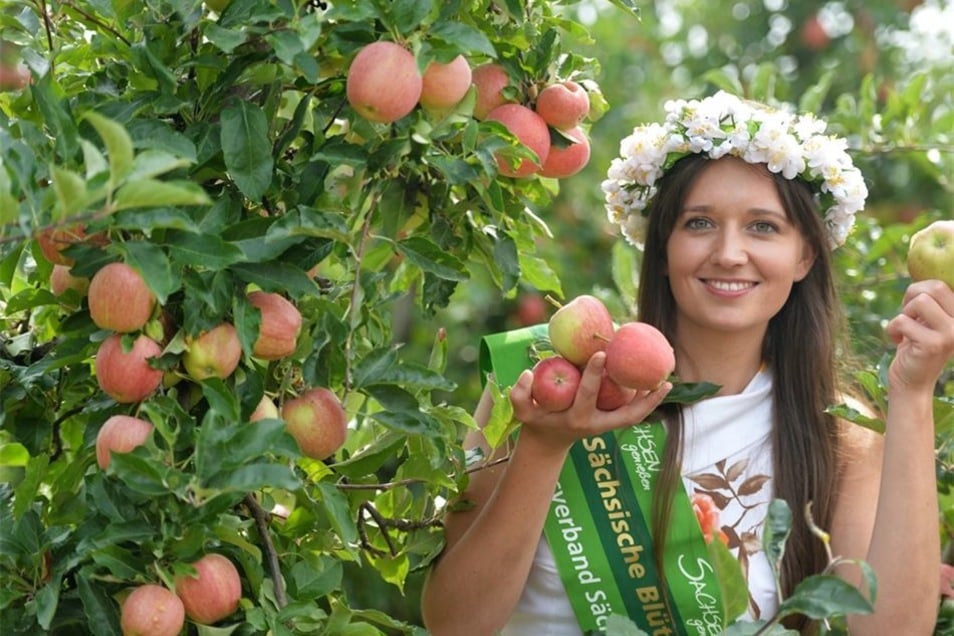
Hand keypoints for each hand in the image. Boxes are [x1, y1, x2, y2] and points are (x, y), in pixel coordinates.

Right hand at [509, 351, 670, 454]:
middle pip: (627, 415)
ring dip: (651, 401)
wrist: (548, 440)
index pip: (587, 395)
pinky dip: (644, 400)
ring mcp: (606, 425)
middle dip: (643, 399)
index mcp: (576, 419)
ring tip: (667, 381)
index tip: (601, 352)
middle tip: (660, 380)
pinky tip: (653, 382)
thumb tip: (528, 372)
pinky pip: (632, 412)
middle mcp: (596, 423)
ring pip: (635, 416)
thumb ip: (519, 394)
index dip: (594, 375)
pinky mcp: (610, 422)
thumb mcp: (522, 410)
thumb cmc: (536, 420)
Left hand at [885, 279, 953, 391]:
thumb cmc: (915, 346)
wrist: (911, 382)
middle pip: (934, 287)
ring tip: (905, 330)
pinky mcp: (934, 345)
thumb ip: (929, 301)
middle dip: (911, 297)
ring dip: (903, 314)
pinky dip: (892, 328)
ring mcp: (951, 334)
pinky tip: (898, 341)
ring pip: (920, 301)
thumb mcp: (926, 320)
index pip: (942, 283)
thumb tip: (921, 272)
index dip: (919, 290)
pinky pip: (902, 320)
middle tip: (906, 315)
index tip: (913, 309)